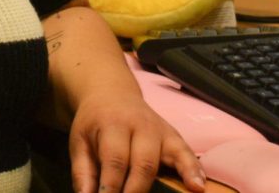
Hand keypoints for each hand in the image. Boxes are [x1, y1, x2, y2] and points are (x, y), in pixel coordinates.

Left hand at [67, 89, 205, 192]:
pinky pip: (188, 152)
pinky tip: (199, 186)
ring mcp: (161, 130)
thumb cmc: (94, 124)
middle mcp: (140, 125)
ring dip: (179, 176)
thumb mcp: (79, 142)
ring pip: (171, 155)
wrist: (111, 94)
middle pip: (144, 163)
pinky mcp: (174, 136)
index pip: (115, 160)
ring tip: (191, 191)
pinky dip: (195, 169)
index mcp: (113, 124)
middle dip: (137, 190)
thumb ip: (82, 173)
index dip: (111, 187)